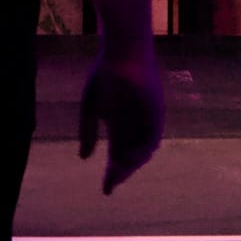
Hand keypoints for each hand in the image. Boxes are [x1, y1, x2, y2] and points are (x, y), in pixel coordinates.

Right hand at [78, 49, 163, 194]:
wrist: (123, 51)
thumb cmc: (105, 74)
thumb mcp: (91, 107)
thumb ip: (88, 132)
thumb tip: (84, 158)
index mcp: (120, 123)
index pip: (118, 153)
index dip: (113, 172)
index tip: (106, 189)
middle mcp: (136, 125)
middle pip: (131, 155)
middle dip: (122, 171)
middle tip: (111, 183)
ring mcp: (148, 119)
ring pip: (143, 149)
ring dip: (132, 163)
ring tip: (119, 173)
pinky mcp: (157, 111)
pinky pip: (152, 136)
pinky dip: (143, 149)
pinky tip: (131, 158)